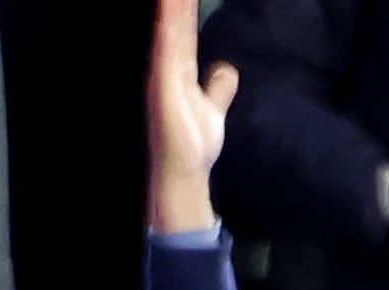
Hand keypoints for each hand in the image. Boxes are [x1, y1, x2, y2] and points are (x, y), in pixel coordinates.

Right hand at [147, 0, 237, 233]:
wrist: (182, 173)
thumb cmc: (192, 144)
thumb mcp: (212, 109)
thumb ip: (218, 87)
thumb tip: (227, 68)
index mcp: (178, 67)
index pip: (183, 27)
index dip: (184, 4)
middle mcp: (167, 65)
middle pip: (174, 21)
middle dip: (175, 1)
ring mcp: (162, 73)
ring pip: (169, 27)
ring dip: (171, 5)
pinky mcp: (162, 84)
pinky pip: (167, 47)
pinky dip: (168, 24)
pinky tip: (171, 4)